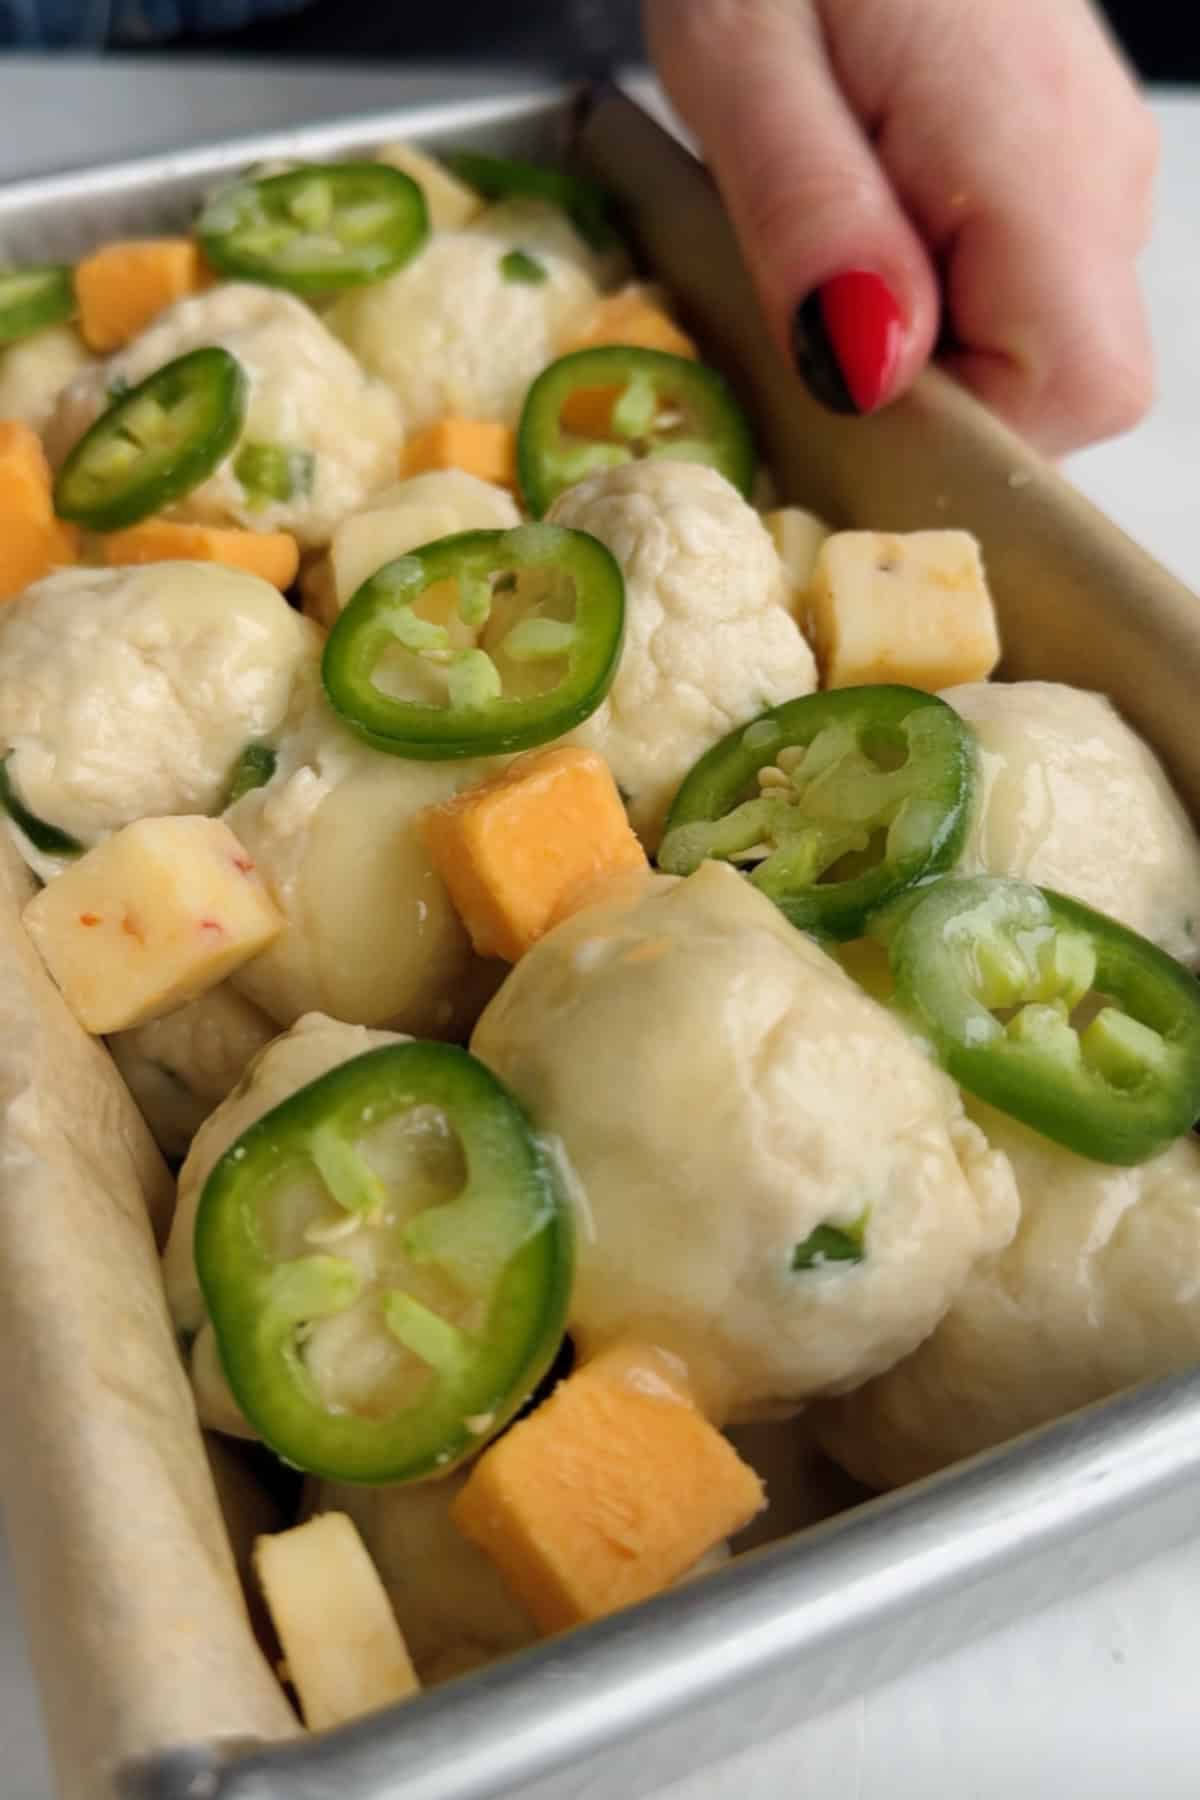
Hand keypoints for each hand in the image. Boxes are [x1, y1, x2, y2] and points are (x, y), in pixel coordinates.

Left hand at [643, 0, 1158, 453]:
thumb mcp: (745, 62)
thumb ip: (815, 221)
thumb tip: (870, 370)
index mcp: (1040, 155)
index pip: (1074, 391)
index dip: (954, 430)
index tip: (845, 379)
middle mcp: (1094, 173)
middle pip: (1054, 388)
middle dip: (923, 395)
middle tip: (808, 296)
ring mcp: (1083, 165)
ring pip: (1025, 344)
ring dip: (914, 341)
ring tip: (823, 228)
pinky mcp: (1049, 158)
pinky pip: (1003, 286)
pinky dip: (921, 291)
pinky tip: (854, 212)